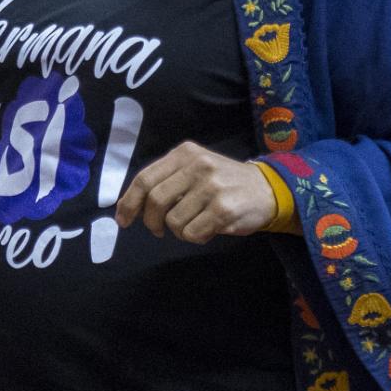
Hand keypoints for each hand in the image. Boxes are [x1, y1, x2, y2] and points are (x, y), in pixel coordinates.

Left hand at [114, 141, 276, 243]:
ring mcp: (211, 187)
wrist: (268, 189)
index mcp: (184, 153)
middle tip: (158, 230)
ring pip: (173, 221)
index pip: (145, 179)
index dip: (129, 202)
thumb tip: (128, 206)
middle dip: (151, 222)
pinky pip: (192, 233)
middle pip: (155, 201)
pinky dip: (195, 237)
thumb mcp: (194, 169)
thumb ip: (165, 181)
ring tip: (194, 225)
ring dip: (178, 231)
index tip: (123, 219)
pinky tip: (207, 230)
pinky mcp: (223, 208)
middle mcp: (197, 166)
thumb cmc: (223, 182)